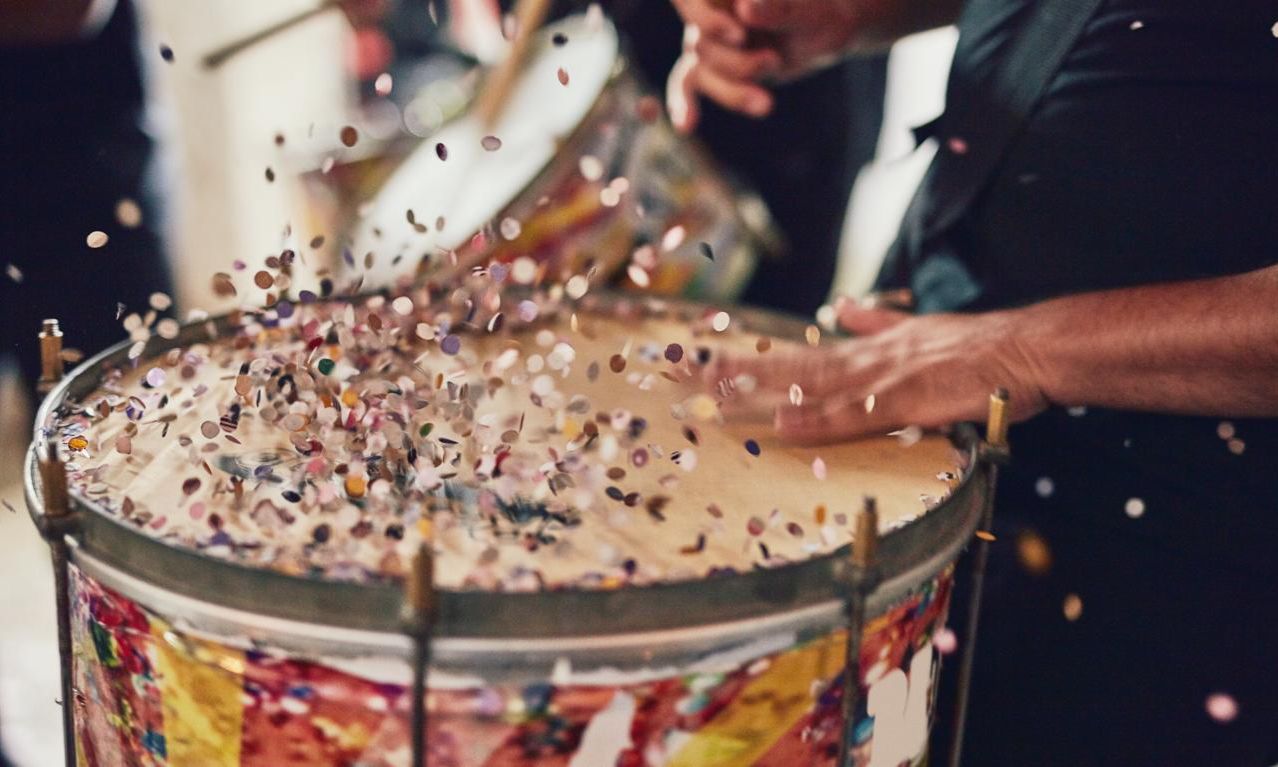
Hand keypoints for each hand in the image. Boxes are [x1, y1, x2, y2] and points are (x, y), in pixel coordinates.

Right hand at [666, 0, 861, 131]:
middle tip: (775, 61)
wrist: (826, 31)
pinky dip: (684, 104)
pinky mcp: (711, 65)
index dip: (708, 20)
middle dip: (737, 64)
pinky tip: (686, 125)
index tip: (740, 35)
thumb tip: (746, 8)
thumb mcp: (806, 10)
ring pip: (699, 71)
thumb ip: (778, 6)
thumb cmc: (817, 12)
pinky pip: (687, 84)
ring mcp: (707, 37)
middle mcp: (708, 8)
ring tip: (766, 104)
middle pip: (701, 43)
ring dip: (732, 92)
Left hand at [707, 298, 1049, 443]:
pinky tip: (784, 426)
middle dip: (732, 372)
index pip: (794, 356)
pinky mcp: (905, 403)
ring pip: (807, 388)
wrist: (1021, 348)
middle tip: (683, 374)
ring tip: (711, 398)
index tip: (705, 361)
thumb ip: (874, 323)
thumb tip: (841, 307)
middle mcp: (862, 362)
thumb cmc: (976, 347)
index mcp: (863, 350)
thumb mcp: (915, 328)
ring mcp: (879, 382)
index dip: (748, 360)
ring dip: (760, 394)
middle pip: (785, 367)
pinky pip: (853, 417)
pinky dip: (817, 422)